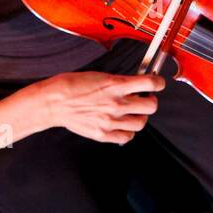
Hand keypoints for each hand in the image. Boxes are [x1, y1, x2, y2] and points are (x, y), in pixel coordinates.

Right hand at [35, 71, 164, 144]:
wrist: (53, 102)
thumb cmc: (71, 86)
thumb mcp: (99, 76)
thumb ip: (119, 83)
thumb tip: (135, 86)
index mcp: (115, 85)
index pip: (150, 84)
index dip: (158, 83)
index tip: (158, 83)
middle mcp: (116, 104)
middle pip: (151, 106)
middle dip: (151, 101)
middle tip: (145, 99)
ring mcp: (111, 121)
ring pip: (141, 123)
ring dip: (140, 117)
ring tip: (133, 113)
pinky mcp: (103, 134)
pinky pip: (127, 137)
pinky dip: (128, 131)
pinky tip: (122, 125)